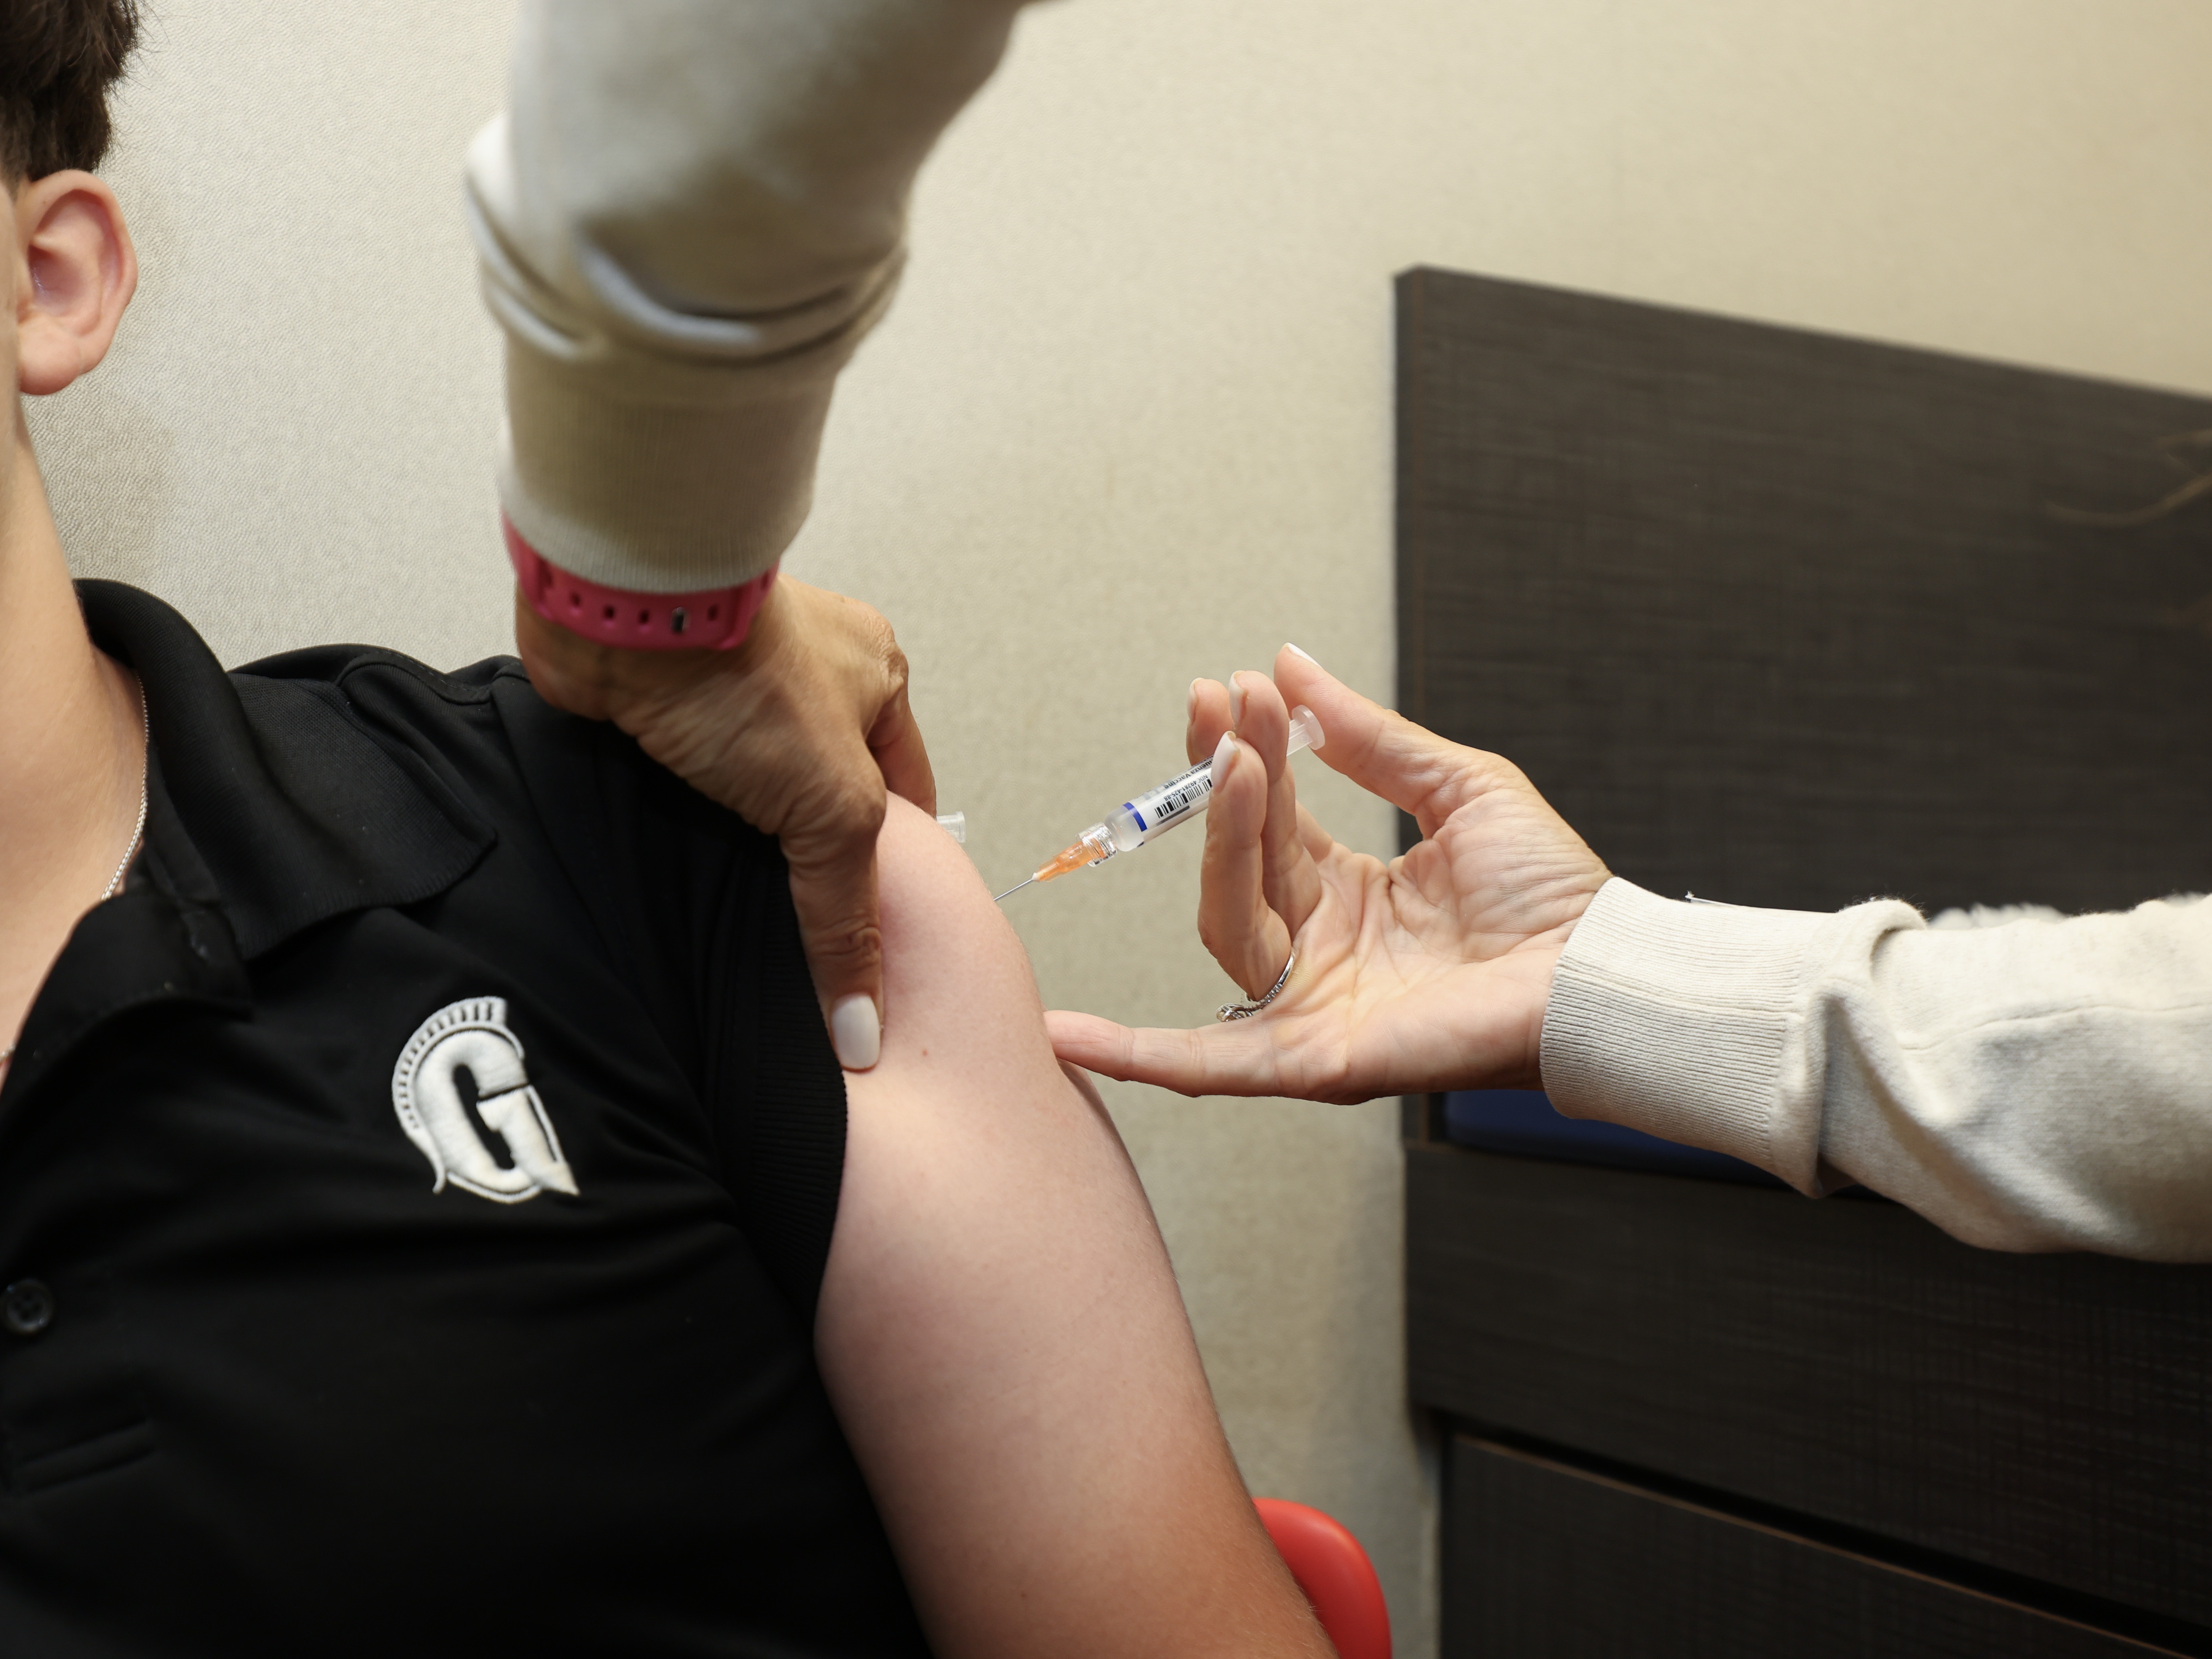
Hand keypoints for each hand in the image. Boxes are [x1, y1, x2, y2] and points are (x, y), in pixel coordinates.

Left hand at [515, 576, 933, 1070]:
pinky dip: (685, 826)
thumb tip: (862, 1023)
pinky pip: (689, 788)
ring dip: (741, 845)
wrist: (623, 614)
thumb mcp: (834, 804)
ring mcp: (733, 693)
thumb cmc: (742, 668)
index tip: (883, 937)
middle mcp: (811, 680)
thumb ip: (848, 913)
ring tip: (735, 913)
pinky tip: (680, 870)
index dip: (897, 868)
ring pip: (753, 796)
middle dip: (812, 861)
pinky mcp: (667, 711)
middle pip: (827, 798)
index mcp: (877, 679)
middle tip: (804, 938)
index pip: (905, 796)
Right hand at [1045, 647, 1608, 1101]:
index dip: (1244, 756)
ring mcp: (1312, 1006)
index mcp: (1346, 893)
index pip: (1267, 822)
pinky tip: (1066, 1035)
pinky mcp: (1319, 1057)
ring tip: (1231, 764)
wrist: (1601, 966)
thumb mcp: (1456, 785)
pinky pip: (1215, 1064)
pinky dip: (1138, 1055)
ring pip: (1227, 927)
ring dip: (1217, 844)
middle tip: (1223, 709)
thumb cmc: (1552, 891)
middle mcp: (1318, 950)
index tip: (1231, 689)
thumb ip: (1368, 735)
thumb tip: (1291, 663)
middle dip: (1224, 788)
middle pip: (1237, 868)